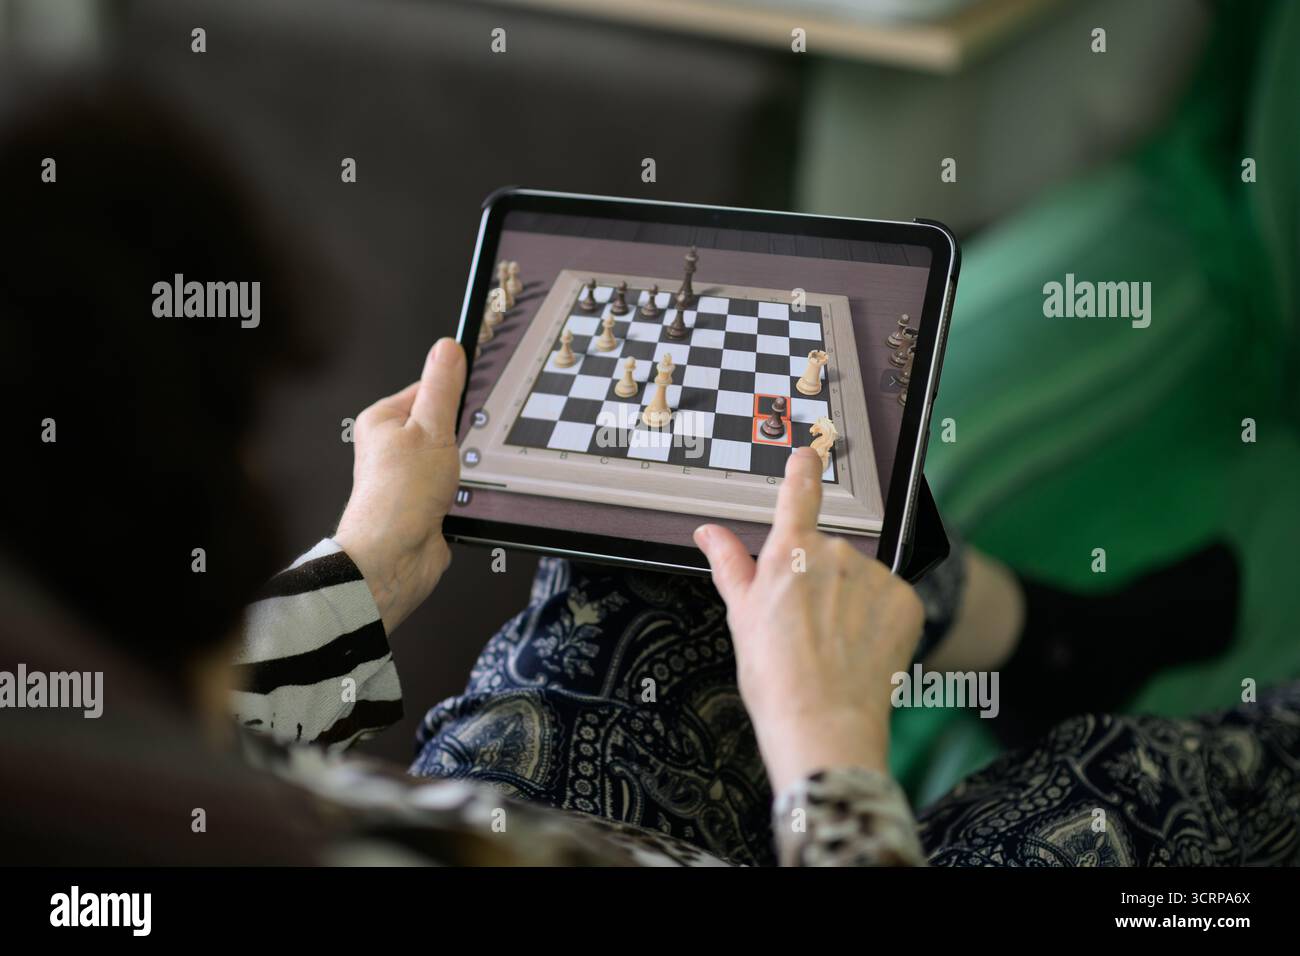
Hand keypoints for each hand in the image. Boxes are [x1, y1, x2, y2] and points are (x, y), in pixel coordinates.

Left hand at [334, 338, 465, 634]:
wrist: (394, 557)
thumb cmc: (398, 497)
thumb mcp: (430, 429)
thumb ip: (442, 388)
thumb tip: (447, 349)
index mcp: (383, 420)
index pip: (429, 389)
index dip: (454, 396)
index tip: (470, 403)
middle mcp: (392, 447)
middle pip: (445, 424)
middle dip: (463, 437)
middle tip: (460, 446)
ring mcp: (409, 477)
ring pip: (455, 457)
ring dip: (466, 468)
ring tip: (456, 478)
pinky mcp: (425, 502)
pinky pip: (458, 485)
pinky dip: (466, 491)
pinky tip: (461, 497)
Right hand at [693, 448, 924, 792]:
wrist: (823, 722)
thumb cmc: (777, 678)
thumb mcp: (741, 616)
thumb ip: (729, 564)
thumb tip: (709, 533)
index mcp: (790, 552)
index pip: (799, 493)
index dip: (803, 469)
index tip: (807, 452)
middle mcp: (836, 554)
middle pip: (829, 553)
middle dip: (821, 580)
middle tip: (806, 627)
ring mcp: (874, 576)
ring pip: (860, 578)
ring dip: (850, 601)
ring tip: (832, 645)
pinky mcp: (905, 601)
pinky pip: (889, 600)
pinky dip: (877, 620)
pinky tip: (859, 650)